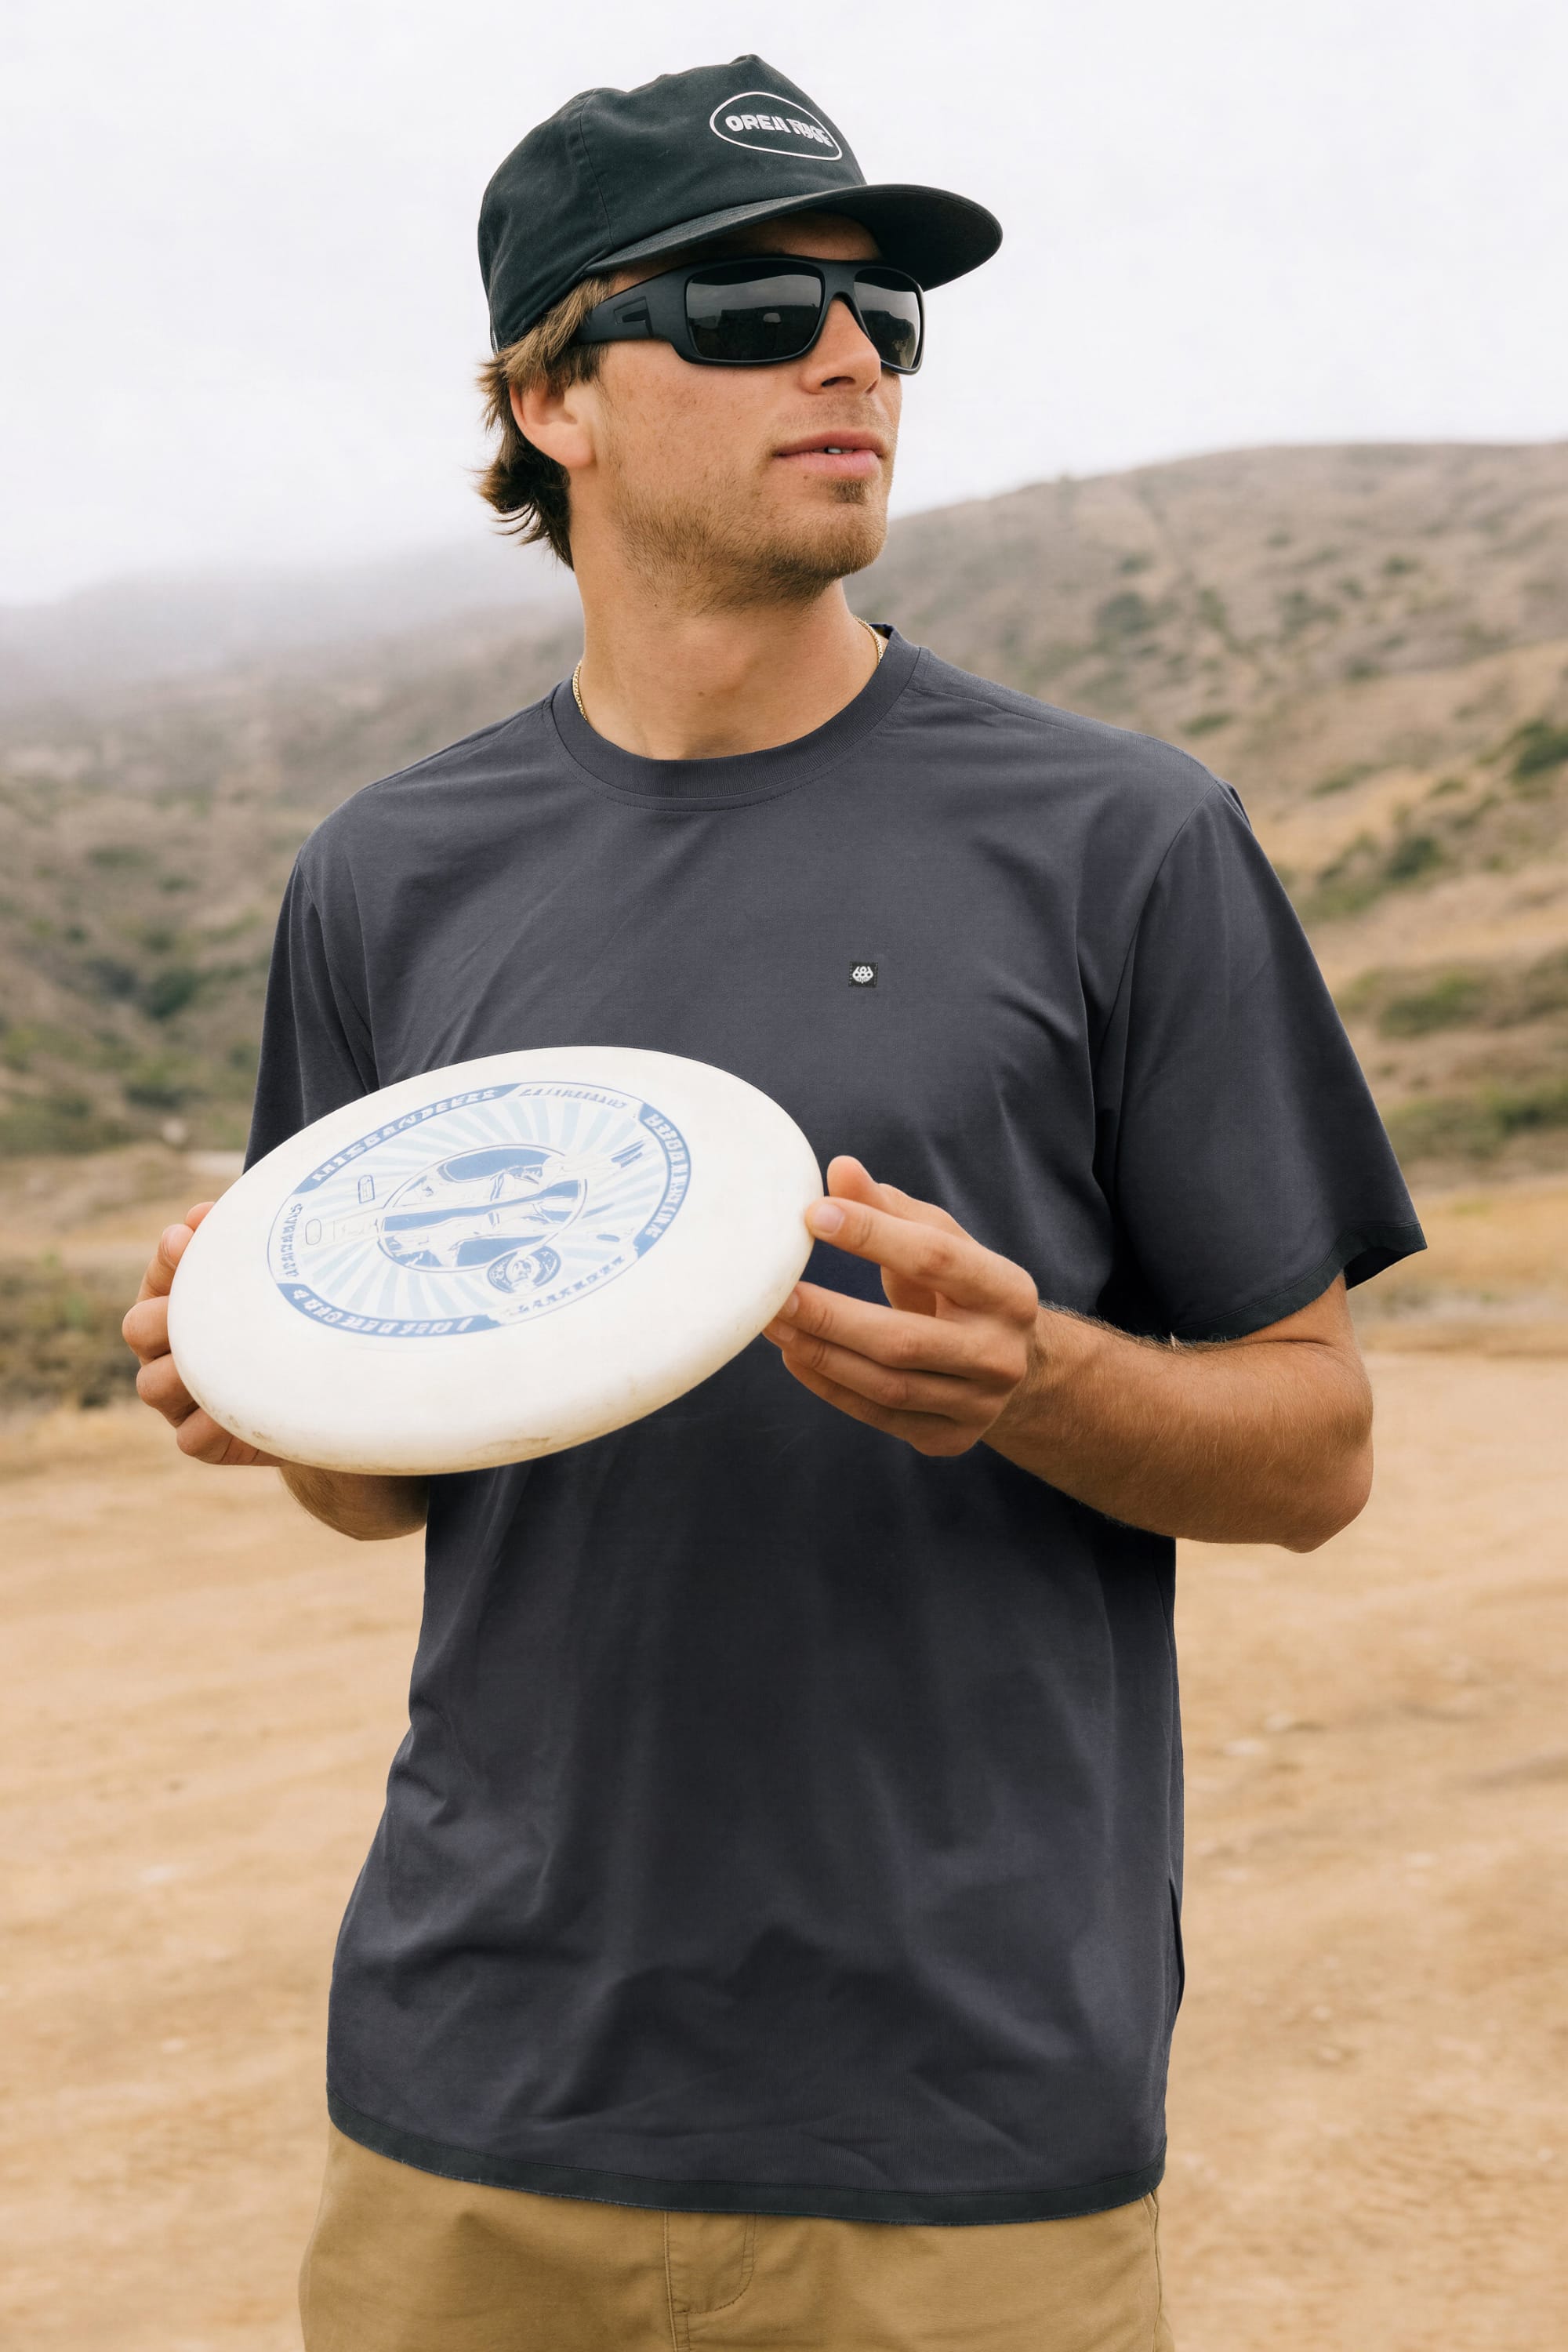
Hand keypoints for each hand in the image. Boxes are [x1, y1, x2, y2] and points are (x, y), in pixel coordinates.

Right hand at [122, 1204, 279, 1466]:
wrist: (328, 1393)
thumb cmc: (290, 1318)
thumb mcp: (277, 1280)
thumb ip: (249, 1248)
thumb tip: (206, 1213)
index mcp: (180, 1304)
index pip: (161, 1275)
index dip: (169, 1259)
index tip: (186, 1238)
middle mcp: (170, 1351)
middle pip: (137, 1327)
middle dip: (160, 1314)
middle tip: (187, 1307)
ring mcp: (183, 1399)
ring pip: (151, 1385)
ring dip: (176, 1371)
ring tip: (209, 1360)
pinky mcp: (210, 1440)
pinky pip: (191, 1439)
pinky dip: (205, 1425)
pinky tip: (230, 1411)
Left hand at [762, 1156, 1039, 1456]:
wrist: (1011, 1368)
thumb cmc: (959, 1291)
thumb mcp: (940, 1244)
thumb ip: (890, 1209)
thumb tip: (839, 1168)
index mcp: (1008, 1292)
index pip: (936, 1259)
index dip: (872, 1235)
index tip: (812, 1214)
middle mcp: (1001, 1353)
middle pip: (905, 1339)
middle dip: (833, 1315)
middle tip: (777, 1293)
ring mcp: (978, 1404)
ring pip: (887, 1384)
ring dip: (821, 1353)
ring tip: (773, 1323)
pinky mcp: (949, 1439)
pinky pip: (878, 1415)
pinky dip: (830, 1386)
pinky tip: (795, 1355)